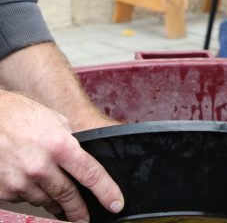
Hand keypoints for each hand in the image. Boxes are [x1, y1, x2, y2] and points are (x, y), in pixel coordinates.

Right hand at [0, 90, 123, 221]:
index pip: (90, 174)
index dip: (106, 192)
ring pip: (46, 200)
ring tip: (58, 198)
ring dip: (54, 201)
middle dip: (79, 210)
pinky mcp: (4, 191)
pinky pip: (25, 198)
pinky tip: (30, 181)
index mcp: (59, 145)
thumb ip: (69, 142)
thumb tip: (79, 158)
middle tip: (85, 217)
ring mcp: (20, 181)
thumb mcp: (55, 121)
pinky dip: (32, 193)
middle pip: (68, 195)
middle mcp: (41, 166)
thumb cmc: (21, 114)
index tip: (115, 203)